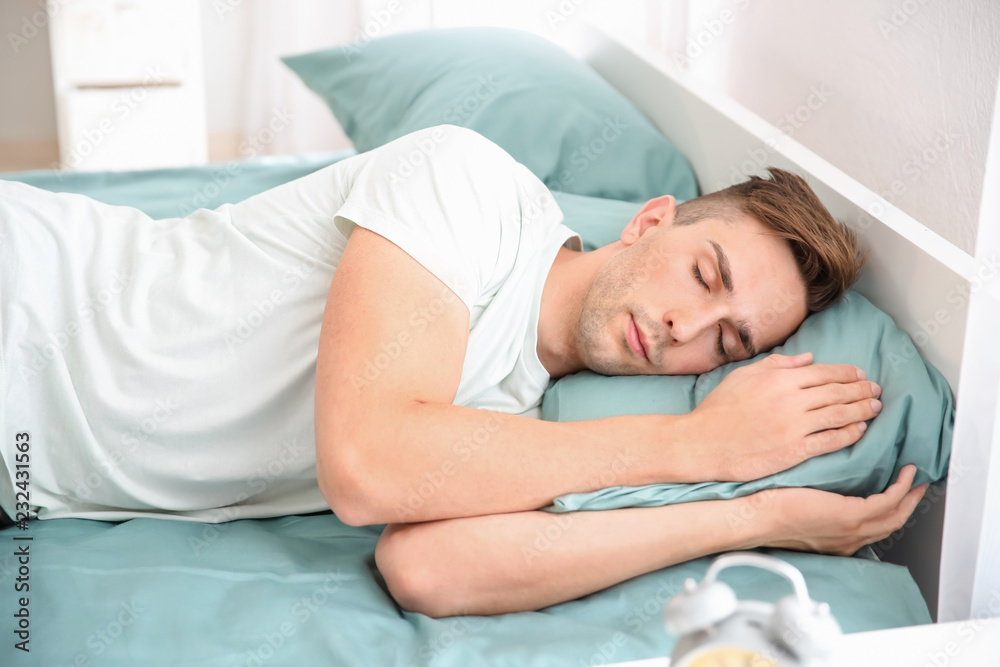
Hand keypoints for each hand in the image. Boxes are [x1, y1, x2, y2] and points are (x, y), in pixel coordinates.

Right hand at [688, 352, 881, 480]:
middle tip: (876, 390)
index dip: (847, 373)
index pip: (824, 372)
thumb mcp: (743, 376)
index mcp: (779, 378)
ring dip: (862, 410)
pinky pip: (830, 440)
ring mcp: (794, 426)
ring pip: (839, 414)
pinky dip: (849, 434)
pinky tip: (861, 430)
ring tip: (876, 407)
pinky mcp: (794, 450)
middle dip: (861, 390)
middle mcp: (791, 400)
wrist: (703, 442)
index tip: (860, 375)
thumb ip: (776, 364)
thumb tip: (807, 358)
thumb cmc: (718, 408)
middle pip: (837, 392)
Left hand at [749, 465, 927, 555]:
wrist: (757, 518)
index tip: (902, 494)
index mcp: (840, 541)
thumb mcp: (802, 509)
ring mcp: (852, 529)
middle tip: (920, 484)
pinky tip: (906, 473)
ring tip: (918, 477)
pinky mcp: (850, 516)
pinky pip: (888, 501)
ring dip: (912, 495)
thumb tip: (828, 484)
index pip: (876, 528)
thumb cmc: (769, 511)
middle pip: (893, 523)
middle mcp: (850, 539)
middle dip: (911, 504)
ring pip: (896, 514)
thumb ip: (820, 504)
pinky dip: (902, 487)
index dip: (894, 511)